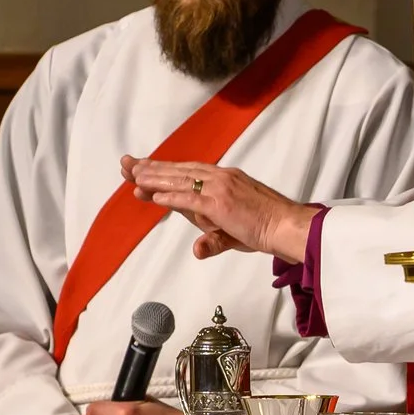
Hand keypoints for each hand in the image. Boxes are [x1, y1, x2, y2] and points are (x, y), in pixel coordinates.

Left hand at [122, 156, 315, 260]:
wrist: (287, 226)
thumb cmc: (267, 228)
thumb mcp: (233, 232)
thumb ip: (212, 238)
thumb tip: (197, 250)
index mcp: (223, 180)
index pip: (187, 173)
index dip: (163, 171)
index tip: (141, 171)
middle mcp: (220, 178)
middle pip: (178, 171)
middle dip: (151, 168)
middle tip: (126, 164)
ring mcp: (220, 189)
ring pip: (180, 181)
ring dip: (155, 178)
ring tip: (133, 176)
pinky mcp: (221, 203)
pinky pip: (190, 199)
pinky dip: (171, 197)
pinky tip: (153, 197)